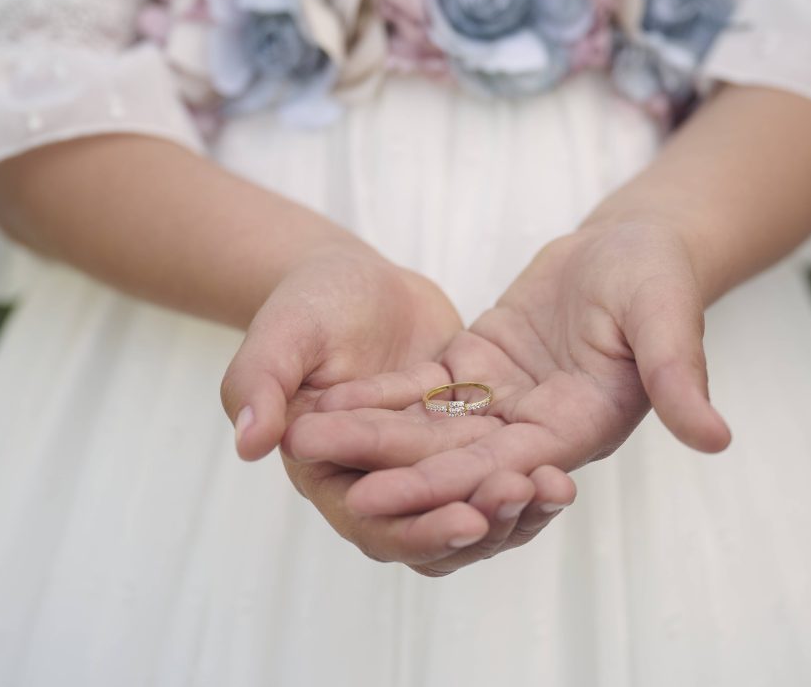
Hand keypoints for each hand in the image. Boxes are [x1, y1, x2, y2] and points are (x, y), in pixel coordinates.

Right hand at [220, 242, 574, 573]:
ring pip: (470, 512)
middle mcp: (375, 485)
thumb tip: (248, 443)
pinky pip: (496, 476)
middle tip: (524, 499)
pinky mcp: (461, 448)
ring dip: (512, 512)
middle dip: (481, 522)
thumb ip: (260, 382)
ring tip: (554, 491)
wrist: (359, 281)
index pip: (375, 522)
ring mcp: (423, 470)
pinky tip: (562, 473)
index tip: (468, 520)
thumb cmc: (311, 302)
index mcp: (327, 474)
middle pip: (432, 530)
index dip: (420, 527)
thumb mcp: (285, 332)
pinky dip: (526, 479)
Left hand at [284, 221, 730, 524]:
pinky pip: (425, 388)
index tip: (383, 495)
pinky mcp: (480, 370)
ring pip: (430, 425)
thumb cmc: (658, 276)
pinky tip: (326, 395)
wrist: (633, 245)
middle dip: (384, 459)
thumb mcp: (667, 317)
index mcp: (581, 426)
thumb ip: (680, 376)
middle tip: (313, 462)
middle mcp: (537, 427)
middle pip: (452, 453)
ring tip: (301, 430)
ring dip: (368, 430)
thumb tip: (718, 439)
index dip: (444, 483)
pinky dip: (379, 394)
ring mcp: (506, 402)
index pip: (506, 467)